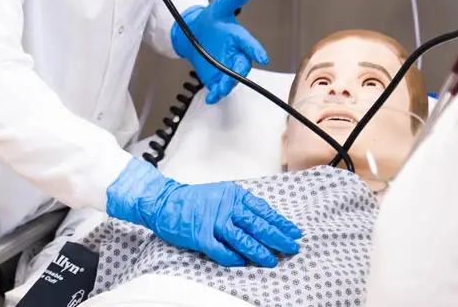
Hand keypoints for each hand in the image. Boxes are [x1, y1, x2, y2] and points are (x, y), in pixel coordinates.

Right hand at [106, 158, 300, 266]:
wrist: (164, 201)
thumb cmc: (191, 200)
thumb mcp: (220, 194)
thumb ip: (240, 206)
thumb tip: (263, 220)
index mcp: (232, 195)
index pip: (262, 210)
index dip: (279, 222)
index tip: (293, 232)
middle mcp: (225, 206)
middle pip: (257, 224)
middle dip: (277, 237)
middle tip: (291, 247)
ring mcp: (213, 221)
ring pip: (242, 238)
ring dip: (259, 251)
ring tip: (271, 260)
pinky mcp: (201, 235)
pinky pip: (221, 250)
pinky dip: (232, 258)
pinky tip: (242, 263)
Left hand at [170, 0, 267, 103]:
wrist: (194, 32)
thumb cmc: (211, 19)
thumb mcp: (220, 6)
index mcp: (240, 39)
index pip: (250, 45)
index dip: (256, 51)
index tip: (262, 57)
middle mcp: (237, 56)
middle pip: (242, 67)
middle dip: (238, 73)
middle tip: (233, 76)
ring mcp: (227, 68)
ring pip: (231, 80)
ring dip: (226, 85)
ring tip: (219, 89)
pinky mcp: (216, 78)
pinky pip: (218, 88)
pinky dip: (215, 94)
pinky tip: (210, 97)